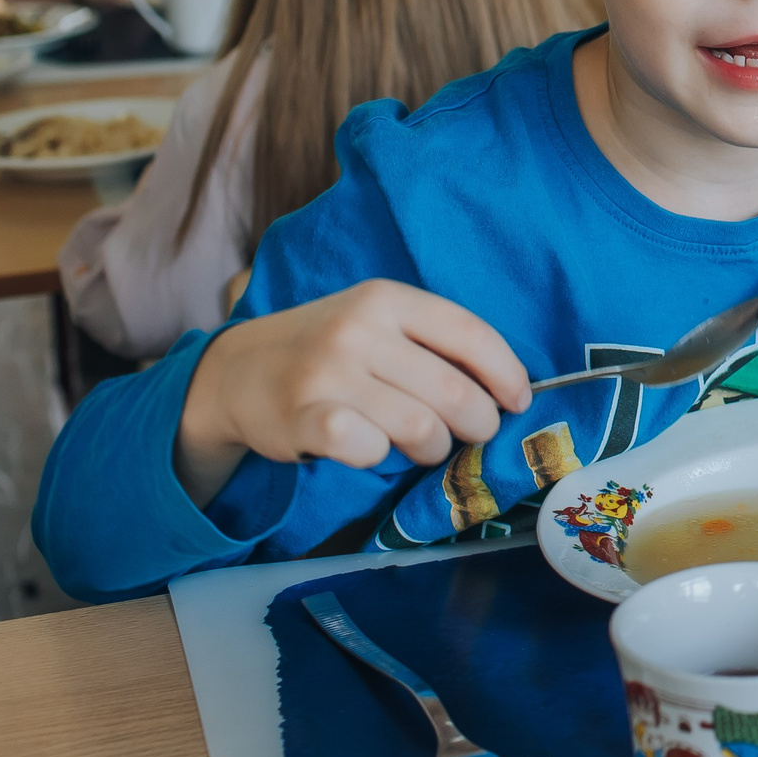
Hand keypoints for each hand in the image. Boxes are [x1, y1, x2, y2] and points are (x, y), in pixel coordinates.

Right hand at [174, 278, 530, 506]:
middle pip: (453, 391)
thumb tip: (506, 388)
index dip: (506, 374)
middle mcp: (358, 329)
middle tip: (473, 434)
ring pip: (420, 427)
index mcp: (387, 298)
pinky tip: (372, 449)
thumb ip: (433, 343)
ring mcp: (328, 373)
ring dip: (434, 448)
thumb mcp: (377, 323)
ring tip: (425, 445)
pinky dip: (381, 457)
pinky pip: (370, 450)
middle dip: (478, 423)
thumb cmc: (329, 350)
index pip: (471, 334)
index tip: (520, 401)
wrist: (238, 370)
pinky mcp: (304, 417)